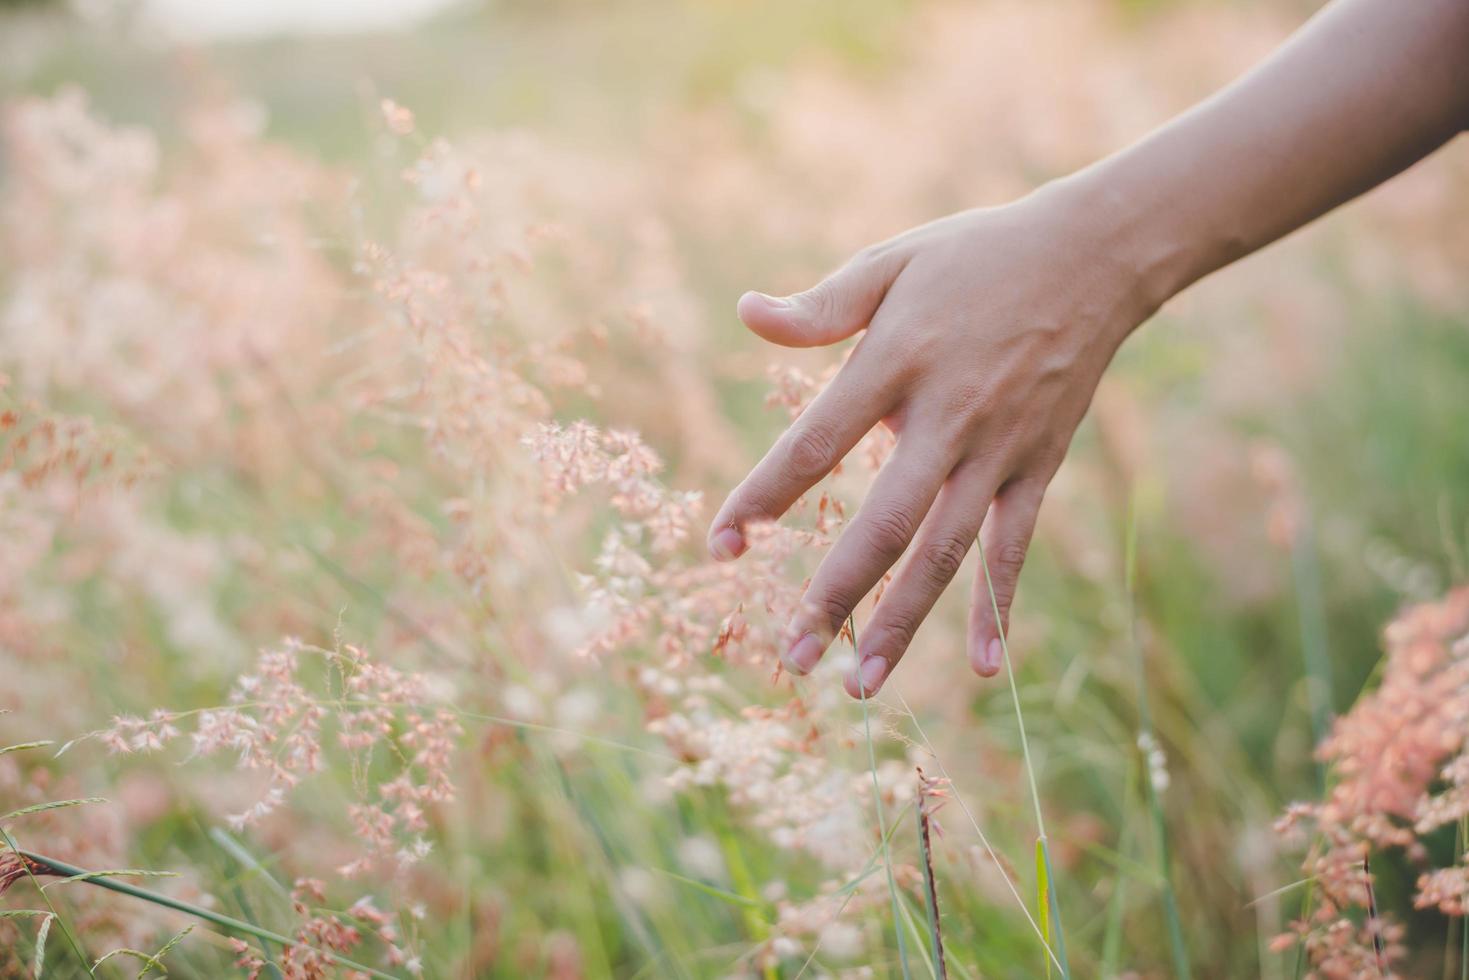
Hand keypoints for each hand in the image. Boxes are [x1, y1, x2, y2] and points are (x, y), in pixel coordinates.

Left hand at [707, 181, 1161, 696]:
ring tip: (859, 685)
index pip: (814, 444)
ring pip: (946, 551)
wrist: (1094, 255)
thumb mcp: (891, 264)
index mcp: (896, 362)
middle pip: (884, 522)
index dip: (762, 497)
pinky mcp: (1037, 467)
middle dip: (835, 595)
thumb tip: (744, 312)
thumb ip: (820, 307)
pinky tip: (982, 669)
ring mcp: (997, 450)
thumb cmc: (975, 257)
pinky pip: (1014, 549)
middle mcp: (946, 416)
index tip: (719, 545)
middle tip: (792, 658)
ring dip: (903, 621)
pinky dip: (996, 609)